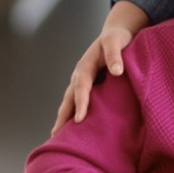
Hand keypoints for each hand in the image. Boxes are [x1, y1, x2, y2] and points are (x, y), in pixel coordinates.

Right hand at [51, 2, 148, 134]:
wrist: (116, 33)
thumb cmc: (117, 37)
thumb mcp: (116, 41)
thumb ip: (115, 54)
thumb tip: (116, 71)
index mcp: (85, 66)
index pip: (81, 87)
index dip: (80, 103)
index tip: (80, 119)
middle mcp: (80, 76)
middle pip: (69, 99)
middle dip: (63, 117)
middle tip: (57, 136)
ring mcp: (82, 82)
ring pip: (70, 102)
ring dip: (65, 119)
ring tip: (59, 139)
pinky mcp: (89, 87)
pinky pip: (78, 103)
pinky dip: (74, 115)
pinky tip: (74, 130)